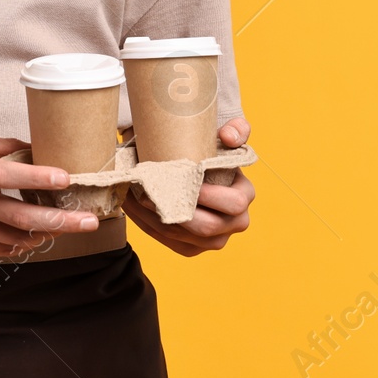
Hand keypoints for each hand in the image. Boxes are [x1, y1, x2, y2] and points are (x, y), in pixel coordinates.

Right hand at [0, 132, 101, 258]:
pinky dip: (19, 244)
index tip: (65, 177)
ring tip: (66, 227)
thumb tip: (35, 150)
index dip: (38, 176)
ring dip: (44, 233)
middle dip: (59, 220)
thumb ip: (0, 148)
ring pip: (14, 236)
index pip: (7, 173)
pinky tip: (34, 237)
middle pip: (20, 214)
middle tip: (88, 221)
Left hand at [122, 118, 254, 256]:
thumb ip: (236, 129)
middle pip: (205, 227)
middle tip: (147, 190)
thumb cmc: (210, 151)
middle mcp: (235, 223)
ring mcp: (214, 240)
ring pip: (181, 236)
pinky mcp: (192, 248)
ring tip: (132, 194)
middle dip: (174, 210)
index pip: (234, 203)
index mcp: (245, 195)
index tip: (182, 179)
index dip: (209, 195)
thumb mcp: (227, 136)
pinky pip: (167, 241)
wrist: (196, 171)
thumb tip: (228, 136)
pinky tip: (132, 206)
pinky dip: (147, 224)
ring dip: (152, 216)